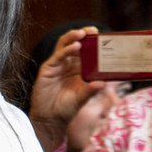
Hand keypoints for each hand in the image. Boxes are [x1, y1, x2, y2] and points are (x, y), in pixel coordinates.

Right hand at [28, 26, 105, 151]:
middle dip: (84, 35)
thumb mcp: (81, 99)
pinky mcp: (48, 69)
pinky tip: (75, 47)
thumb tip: (102, 83)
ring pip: (64, 45)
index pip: (87, 51)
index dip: (94, 43)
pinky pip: (58, 56)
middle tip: (93, 31)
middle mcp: (68, 64)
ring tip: (82, 33)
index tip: (103, 37)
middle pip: (76, 44)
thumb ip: (90, 91)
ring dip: (73, 37)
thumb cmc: (66, 109)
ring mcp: (57, 65)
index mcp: (79, 69)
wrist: (49, 120)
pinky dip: (66, 50)